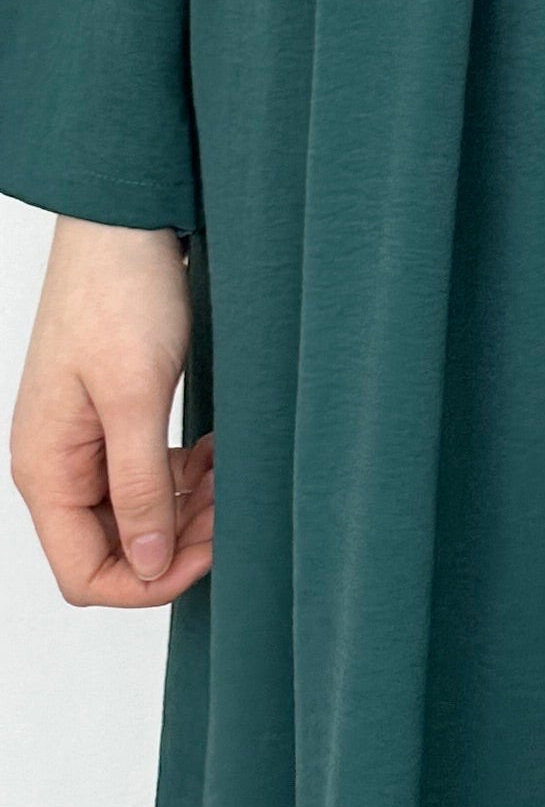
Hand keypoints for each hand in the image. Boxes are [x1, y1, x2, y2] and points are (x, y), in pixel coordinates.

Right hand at [11, 216, 213, 605]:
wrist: (125, 224)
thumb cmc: (120, 295)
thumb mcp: (137, 397)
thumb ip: (140, 486)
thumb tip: (148, 566)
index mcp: (48, 469)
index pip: (85, 572)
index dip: (148, 581)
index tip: (208, 554)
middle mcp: (60, 464)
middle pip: (116, 546)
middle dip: (178, 540)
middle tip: (234, 507)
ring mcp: (86, 441)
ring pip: (139, 510)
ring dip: (189, 506)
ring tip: (233, 475)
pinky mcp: (115, 417)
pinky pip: (149, 472)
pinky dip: (188, 473)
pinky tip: (221, 451)